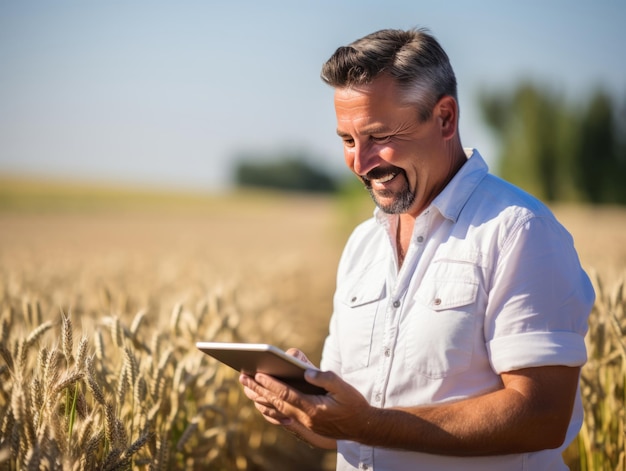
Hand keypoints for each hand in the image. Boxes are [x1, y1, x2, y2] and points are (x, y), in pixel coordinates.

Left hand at [240, 361, 373, 441]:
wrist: (363, 427)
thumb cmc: (354, 404)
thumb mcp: (344, 388)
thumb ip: (326, 378)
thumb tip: (306, 372)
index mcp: (314, 409)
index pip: (287, 394)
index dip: (271, 384)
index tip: (258, 373)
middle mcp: (306, 419)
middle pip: (277, 402)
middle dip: (259, 389)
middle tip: (243, 377)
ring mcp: (305, 424)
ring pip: (277, 410)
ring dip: (261, 398)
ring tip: (248, 386)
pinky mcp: (306, 426)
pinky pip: (283, 416)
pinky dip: (270, 408)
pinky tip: (263, 400)